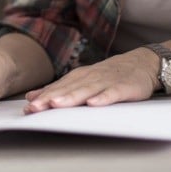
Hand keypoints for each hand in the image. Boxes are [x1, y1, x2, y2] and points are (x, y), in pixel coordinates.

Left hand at [22, 49, 157, 113]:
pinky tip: (93, 104)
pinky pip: (112, 94)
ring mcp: (107, 81)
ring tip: (57, 104)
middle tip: (36, 107)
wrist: (142, 63)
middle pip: (68, 89)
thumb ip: (59, 88)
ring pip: (86, 90)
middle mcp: (90, 77)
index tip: (28, 108)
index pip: (58, 88)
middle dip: (51, 98)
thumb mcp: (82, 80)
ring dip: (71, 97)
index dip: (43, 97)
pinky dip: (103, 98)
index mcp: (79, 77)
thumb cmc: (109, 75)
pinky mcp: (124, 87)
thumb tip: (31, 96)